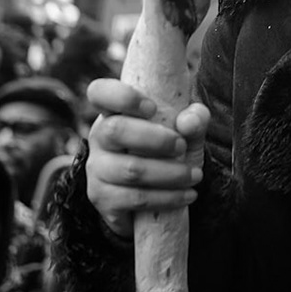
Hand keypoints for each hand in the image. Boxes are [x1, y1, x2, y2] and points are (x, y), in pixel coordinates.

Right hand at [84, 78, 208, 239]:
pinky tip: (187, 195)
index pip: (100, 92)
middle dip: (156, 139)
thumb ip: (194, 118)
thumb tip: (189, 121)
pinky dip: (167, 198)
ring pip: (130, 170)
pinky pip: (134, 198)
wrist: (155, 196)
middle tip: (182, 146)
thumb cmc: (168, 150)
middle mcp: (99, 138)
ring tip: (194, 175)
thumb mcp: (185, 131)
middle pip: (115, 130)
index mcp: (114, 112)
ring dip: (170, 173)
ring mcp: (96, 170)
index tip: (152, 107)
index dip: (122, 96)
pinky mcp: (102, 199)